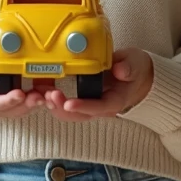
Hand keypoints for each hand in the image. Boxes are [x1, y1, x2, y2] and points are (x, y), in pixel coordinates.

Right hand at [0, 49, 43, 117]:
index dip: (7, 101)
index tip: (19, 94)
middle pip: (11, 109)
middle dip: (27, 104)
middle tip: (41, 96)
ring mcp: (2, 105)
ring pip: (21, 108)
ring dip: (36, 102)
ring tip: (50, 94)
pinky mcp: (11, 100)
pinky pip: (25, 102)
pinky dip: (38, 97)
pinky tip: (49, 89)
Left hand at [37, 48, 154, 121]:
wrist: (137, 76)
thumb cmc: (135, 69)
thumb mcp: (136, 64)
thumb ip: (129, 67)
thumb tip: (120, 70)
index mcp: (115, 100)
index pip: (99, 107)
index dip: (83, 106)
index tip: (69, 103)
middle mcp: (101, 107)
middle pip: (81, 115)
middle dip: (63, 108)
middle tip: (51, 94)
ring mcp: (91, 105)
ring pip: (71, 113)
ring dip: (56, 106)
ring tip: (43, 93)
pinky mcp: (83, 99)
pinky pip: (67, 105)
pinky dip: (55, 100)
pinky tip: (43, 90)